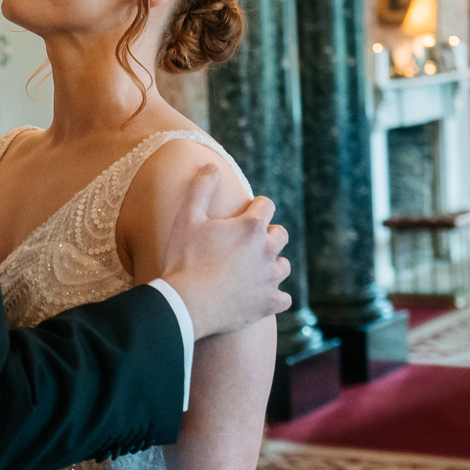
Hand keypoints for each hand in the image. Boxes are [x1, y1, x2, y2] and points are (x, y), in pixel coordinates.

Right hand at [160, 165, 291, 339]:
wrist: (186, 304)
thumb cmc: (184, 259)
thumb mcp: (187, 218)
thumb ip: (201, 188)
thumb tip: (211, 165)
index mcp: (251, 227)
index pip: (267, 205)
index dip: (256, 207)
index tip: (247, 213)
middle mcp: (267, 250)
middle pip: (281, 235)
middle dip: (268, 235)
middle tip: (249, 242)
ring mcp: (270, 279)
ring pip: (284, 266)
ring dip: (272, 264)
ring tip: (255, 269)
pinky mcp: (269, 304)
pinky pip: (284, 298)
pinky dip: (275, 297)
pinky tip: (262, 296)